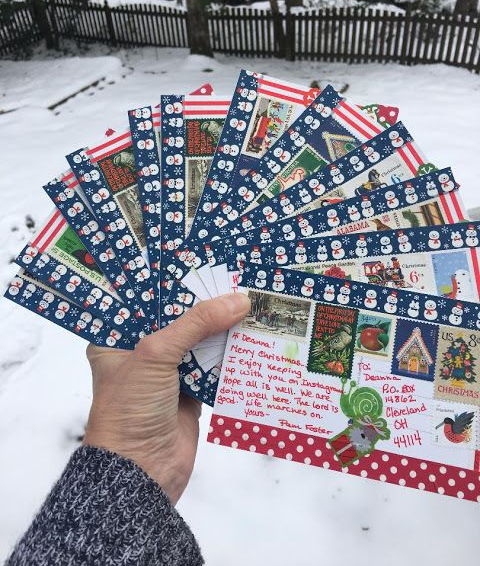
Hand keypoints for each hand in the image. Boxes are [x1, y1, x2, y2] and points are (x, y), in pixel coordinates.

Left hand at [82, 292, 249, 503]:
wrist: (142, 473)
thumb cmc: (131, 408)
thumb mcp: (156, 354)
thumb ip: (197, 323)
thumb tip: (239, 300)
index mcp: (117, 338)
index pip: (146, 300)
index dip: (173, 282)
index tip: (202, 262)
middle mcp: (141, 352)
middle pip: (178, 319)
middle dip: (204, 304)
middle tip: (233, 278)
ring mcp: (167, 372)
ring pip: (199, 341)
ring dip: (222, 328)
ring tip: (248, 300)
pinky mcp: (190, 391)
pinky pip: (214, 365)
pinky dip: (231, 354)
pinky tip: (251, 334)